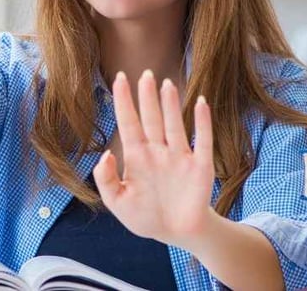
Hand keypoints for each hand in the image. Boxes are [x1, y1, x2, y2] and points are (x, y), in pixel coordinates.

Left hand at [93, 70, 216, 248]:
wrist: (176, 234)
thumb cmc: (145, 216)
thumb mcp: (117, 202)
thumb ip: (106, 180)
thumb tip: (105, 154)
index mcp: (137, 157)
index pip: (128, 123)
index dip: (123, 101)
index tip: (118, 79)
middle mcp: (158, 151)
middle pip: (151, 118)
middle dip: (147, 96)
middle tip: (145, 73)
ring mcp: (179, 157)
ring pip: (174, 125)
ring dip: (171, 105)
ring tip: (166, 83)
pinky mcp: (200, 167)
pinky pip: (202, 140)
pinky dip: (202, 122)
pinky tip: (200, 103)